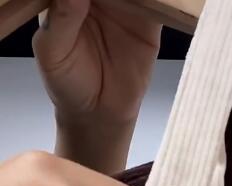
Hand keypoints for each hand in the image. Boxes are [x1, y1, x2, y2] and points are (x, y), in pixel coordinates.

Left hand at [32, 0, 161, 171]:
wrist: (99, 113)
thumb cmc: (68, 84)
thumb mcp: (53, 53)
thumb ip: (62, 18)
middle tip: (115, 0)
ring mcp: (125, 4)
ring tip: (130, 3)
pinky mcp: (150, 19)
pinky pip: (158, 2)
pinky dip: (163, 0)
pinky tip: (159, 2)